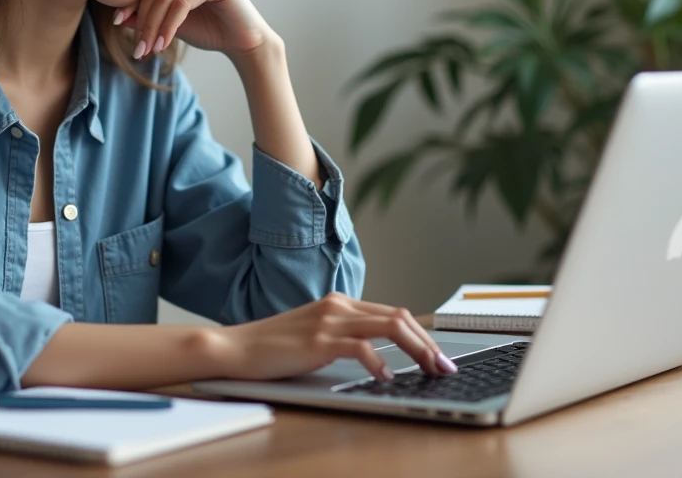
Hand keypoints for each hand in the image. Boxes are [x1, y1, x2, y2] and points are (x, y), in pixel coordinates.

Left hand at [113, 0, 274, 59]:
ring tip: (148, 50)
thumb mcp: (172, 24)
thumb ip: (150, 17)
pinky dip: (169, 26)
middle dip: (143, 21)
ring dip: (154, 27)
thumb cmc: (210, 31)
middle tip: (138, 48)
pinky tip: (164, 44)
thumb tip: (119, 17)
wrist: (243, 43)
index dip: (132, 3)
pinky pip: (182, 3)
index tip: (118, 24)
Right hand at [212, 292, 458, 381]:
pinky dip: (379, 363)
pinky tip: (386, 378)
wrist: (236, 347)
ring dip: (416, 350)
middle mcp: (339, 306)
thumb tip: (381, 355)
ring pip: (389, 327)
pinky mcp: (318, 340)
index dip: (423, 335)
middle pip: (400, 317)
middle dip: (428, 343)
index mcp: (341, 303)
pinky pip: (359, 347)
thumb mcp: (317, 335)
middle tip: (445, 367)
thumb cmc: (274, 347)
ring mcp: (329, 321)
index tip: (439, 357)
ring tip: (429, 371)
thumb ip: (345, 336)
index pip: (395, 313)